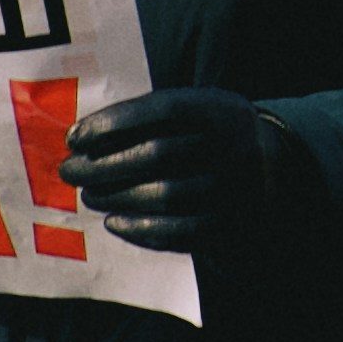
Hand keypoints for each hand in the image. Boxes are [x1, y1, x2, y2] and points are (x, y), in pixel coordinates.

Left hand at [56, 87, 312, 256]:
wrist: (271, 168)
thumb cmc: (210, 134)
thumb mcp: (197, 109)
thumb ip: (152, 118)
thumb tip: (84, 139)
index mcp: (222, 110)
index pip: (165, 110)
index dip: (117, 122)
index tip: (76, 136)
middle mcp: (233, 147)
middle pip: (159, 155)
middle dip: (105, 165)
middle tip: (71, 171)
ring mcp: (234, 189)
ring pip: (166, 195)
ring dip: (118, 197)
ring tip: (89, 195)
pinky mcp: (229, 225)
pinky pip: (181, 232)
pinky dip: (141, 230)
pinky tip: (114, 222)